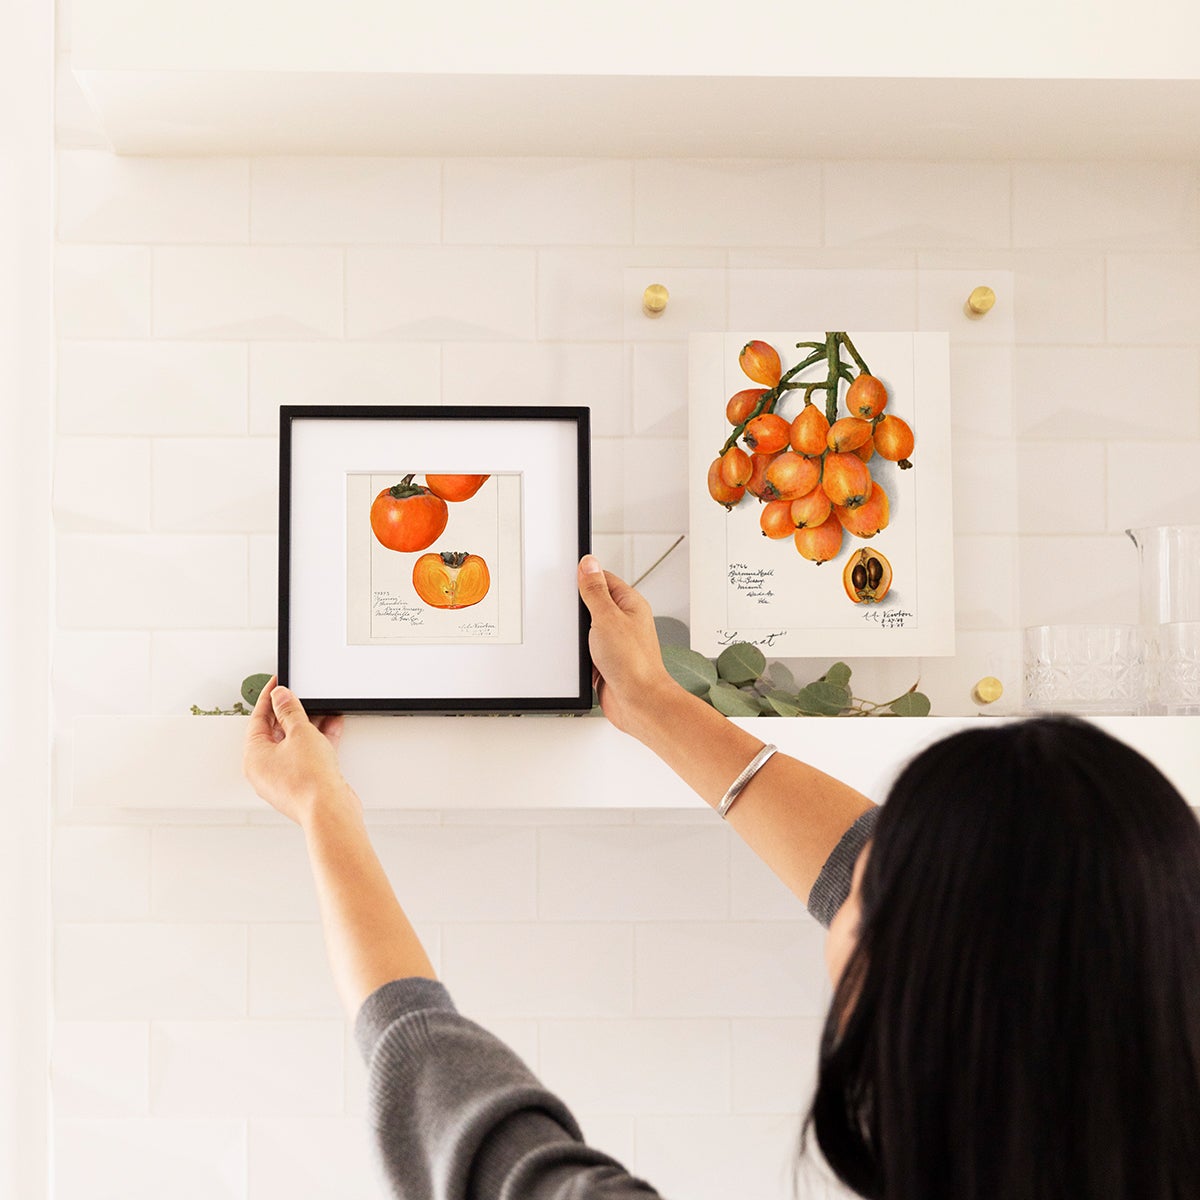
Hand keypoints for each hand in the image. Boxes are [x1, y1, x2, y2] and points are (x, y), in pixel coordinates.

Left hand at [242, 676, 358, 827]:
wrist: (329, 810)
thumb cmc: (309, 781)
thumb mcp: (300, 732)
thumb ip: (290, 710)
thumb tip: (280, 696)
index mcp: (254, 757)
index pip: (258, 719)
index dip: (268, 698)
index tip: (277, 684)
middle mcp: (265, 769)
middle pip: (275, 732)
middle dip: (290, 712)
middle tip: (299, 695)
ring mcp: (284, 778)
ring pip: (293, 744)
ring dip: (308, 726)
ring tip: (321, 708)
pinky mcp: (303, 784)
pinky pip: (307, 756)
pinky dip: (317, 742)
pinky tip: (331, 727)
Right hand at [576, 555, 680, 735]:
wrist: (639, 702)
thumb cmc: (634, 663)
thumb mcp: (607, 617)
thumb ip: (594, 591)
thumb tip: (588, 564)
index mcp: (630, 604)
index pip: (604, 579)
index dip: (585, 576)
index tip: (567, 575)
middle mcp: (624, 622)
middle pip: (593, 604)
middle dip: (577, 607)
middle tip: (567, 608)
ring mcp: (615, 643)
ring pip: (587, 630)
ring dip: (577, 634)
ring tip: (575, 637)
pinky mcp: (605, 662)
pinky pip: (586, 651)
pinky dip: (578, 653)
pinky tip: (576, 655)